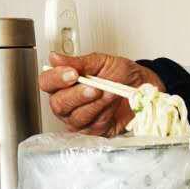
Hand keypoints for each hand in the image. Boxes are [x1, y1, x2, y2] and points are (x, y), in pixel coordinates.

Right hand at [38, 52, 164, 137]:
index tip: (72, 73)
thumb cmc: (120, 74)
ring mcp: (79, 119)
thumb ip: (78, 62)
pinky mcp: (93, 131)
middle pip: (58, 104)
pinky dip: (103, 114)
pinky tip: (111, 105)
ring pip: (76, 117)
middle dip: (77, 95)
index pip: (47, 82)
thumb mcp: (101, 61)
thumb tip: (55, 58)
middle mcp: (68, 103)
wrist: (142, 87)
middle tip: (94, 87)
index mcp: (64, 83)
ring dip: (95, 104)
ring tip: (109, 93)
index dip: (56, 79)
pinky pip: (92, 127)